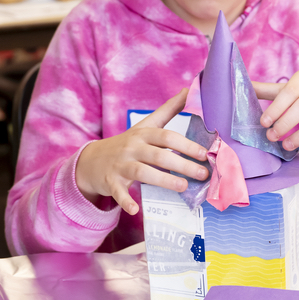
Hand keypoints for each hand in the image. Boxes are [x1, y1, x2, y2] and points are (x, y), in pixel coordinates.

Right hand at [74, 89, 208, 214]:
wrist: (92, 160)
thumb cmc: (127, 143)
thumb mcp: (145, 125)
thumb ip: (168, 109)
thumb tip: (189, 89)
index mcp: (143, 134)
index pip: (167, 136)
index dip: (187, 145)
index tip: (206, 154)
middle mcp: (132, 147)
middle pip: (158, 155)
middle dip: (183, 164)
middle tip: (203, 174)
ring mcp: (120, 165)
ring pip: (142, 172)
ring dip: (163, 180)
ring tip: (184, 187)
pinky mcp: (110, 182)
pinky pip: (118, 192)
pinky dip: (125, 201)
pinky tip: (135, 209)